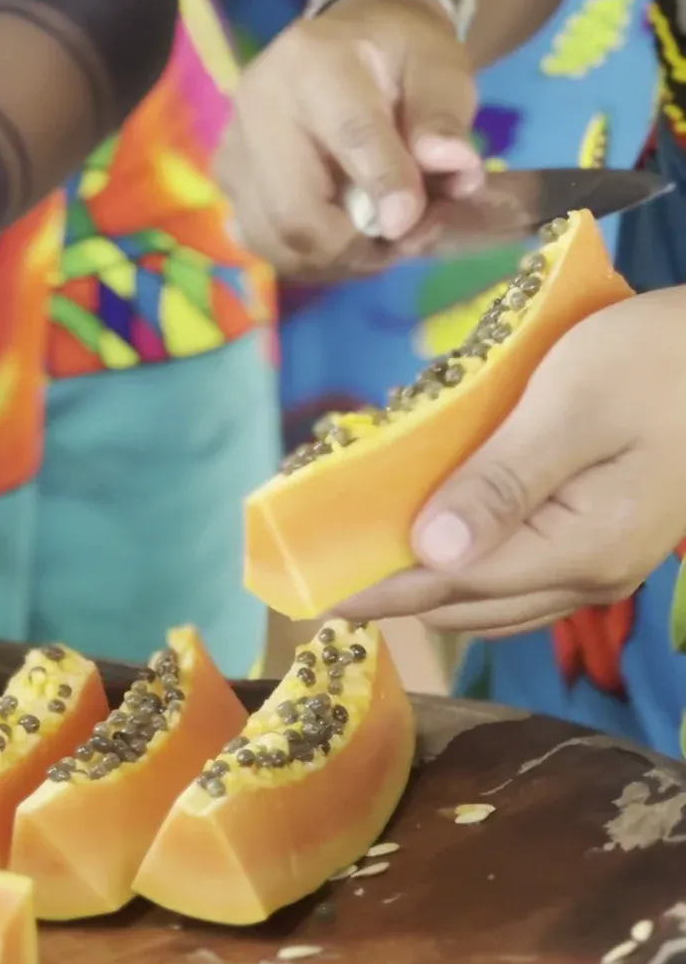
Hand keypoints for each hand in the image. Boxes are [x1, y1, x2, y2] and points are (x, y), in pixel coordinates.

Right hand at [215, 0, 484, 278]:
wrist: (352, 44)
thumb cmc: (400, 57)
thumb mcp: (439, 68)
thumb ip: (444, 117)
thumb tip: (452, 166)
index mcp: (313, 60)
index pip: (350, 136)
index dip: (385, 187)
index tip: (412, 225)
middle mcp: (257, 102)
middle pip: (294, 211)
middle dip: (355, 246)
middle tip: (403, 244)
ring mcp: (233, 145)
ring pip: (274, 239)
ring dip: (334, 259)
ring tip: (378, 242)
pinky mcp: (228, 179)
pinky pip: (262, 242)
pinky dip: (309, 258)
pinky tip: (342, 239)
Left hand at [335, 290, 685, 635]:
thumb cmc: (660, 360)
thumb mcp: (572, 405)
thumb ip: (500, 482)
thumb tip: (429, 553)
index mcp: (580, 549)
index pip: (454, 584)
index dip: (379, 587)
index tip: (311, 589)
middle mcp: (592, 574)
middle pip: (471, 603)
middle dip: (395, 594)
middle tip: (321, 577)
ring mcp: (605, 560)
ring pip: (498, 595)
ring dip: (432, 584)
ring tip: (366, 561)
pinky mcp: (610, 536)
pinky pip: (524, 570)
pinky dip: (472, 563)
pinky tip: (441, 534)